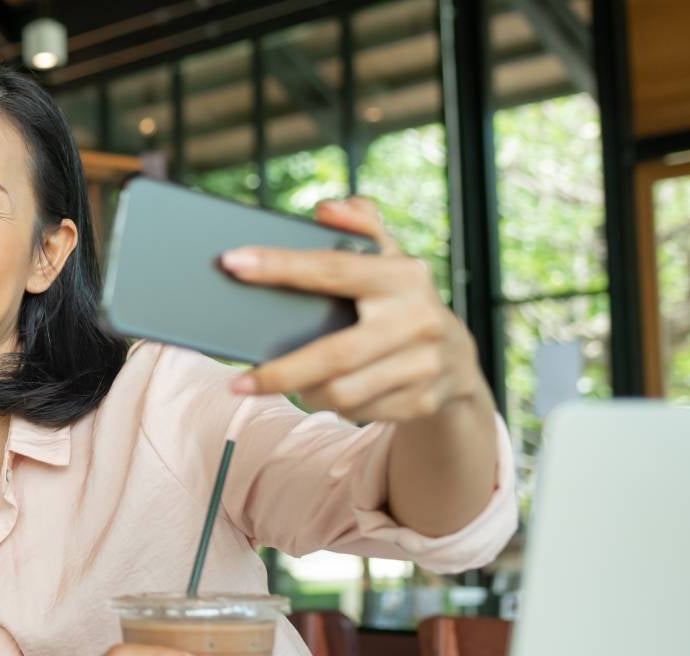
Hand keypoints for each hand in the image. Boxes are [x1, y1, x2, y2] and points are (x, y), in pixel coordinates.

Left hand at [221, 197, 490, 422]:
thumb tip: (327, 209)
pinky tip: (326, 393)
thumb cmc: (403, 303)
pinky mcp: (421, 401)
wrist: (457, 362)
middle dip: (280, 372)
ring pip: (342, 392)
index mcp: (406, 277)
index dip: (280, 265)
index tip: (232, 262)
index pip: (332, 269)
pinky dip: (334, 406)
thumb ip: (362, 227)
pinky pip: (357, 412)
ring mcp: (424, 365)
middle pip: (334, 354)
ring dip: (306, 391)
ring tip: (289, 382)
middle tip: (237, 382)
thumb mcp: (390, 261)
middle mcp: (418, 320)